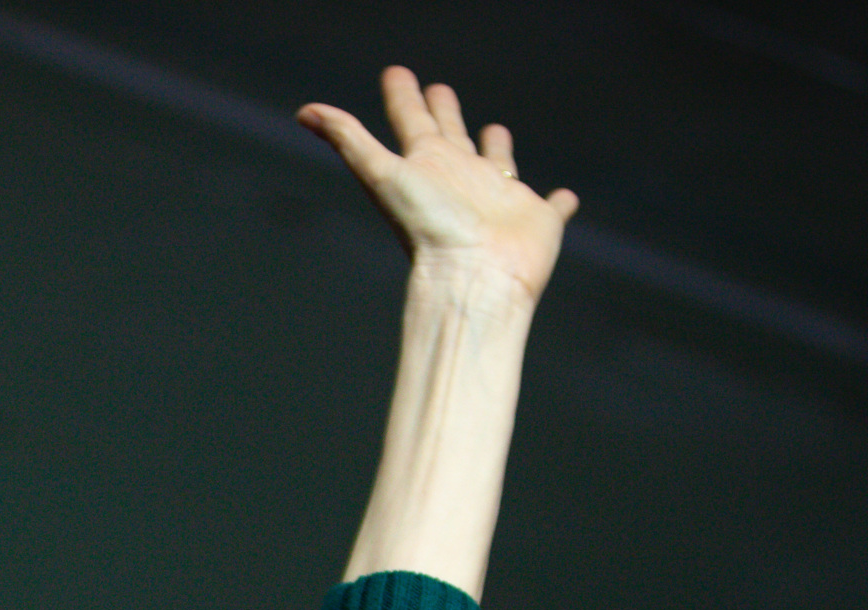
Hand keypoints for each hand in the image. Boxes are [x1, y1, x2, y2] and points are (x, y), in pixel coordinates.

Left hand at [298, 66, 577, 305]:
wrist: (474, 277)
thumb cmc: (430, 230)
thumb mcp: (382, 175)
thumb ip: (348, 139)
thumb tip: (303, 111)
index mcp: (428, 167)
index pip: (412, 121)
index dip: (403, 97)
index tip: (397, 74)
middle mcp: (461, 180)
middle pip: (451, 136)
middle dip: (444, 112)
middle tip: (439, 89)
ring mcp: (499, 200)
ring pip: (498, 164)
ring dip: (497, 148)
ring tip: (496, 131)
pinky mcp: (537, 220)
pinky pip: (552, 206)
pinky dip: (559, 202)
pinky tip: (564, 197)